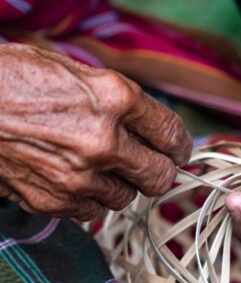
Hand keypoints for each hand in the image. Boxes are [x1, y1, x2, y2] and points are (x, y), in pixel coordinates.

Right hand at [0, 44, 191, 220]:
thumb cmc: (14, 79)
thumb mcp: (75, 71)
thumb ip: (119, 100)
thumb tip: (154, 127)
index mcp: (114, 98)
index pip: (172, 134)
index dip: (181, 145)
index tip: (179, 151)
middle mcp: (103, 141)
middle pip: (160, 177)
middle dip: (160, 171)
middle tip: (150, 165)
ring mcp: (79, 176)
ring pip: (128, 198)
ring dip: (121, 185)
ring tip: (99, 166)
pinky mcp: (55, 201)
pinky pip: (94, 211)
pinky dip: (91, 198)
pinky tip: (74, 178)